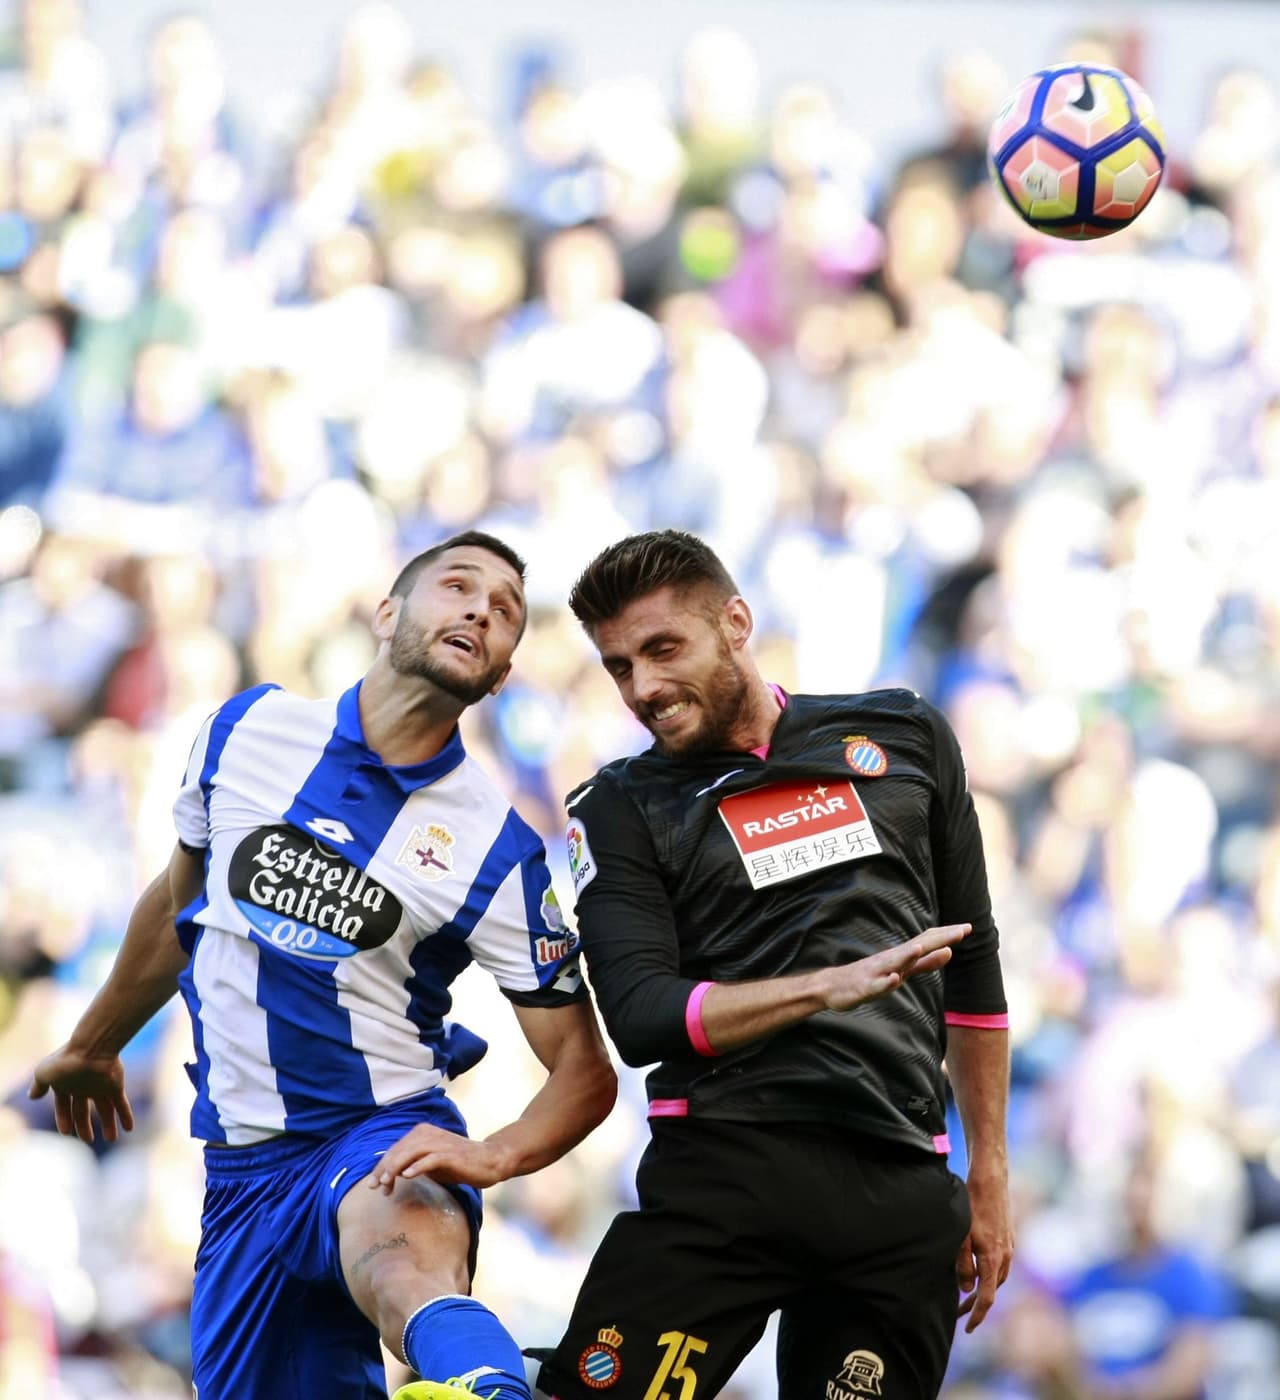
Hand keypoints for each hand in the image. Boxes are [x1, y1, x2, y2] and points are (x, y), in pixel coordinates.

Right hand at [29, 1045, 133, 1143]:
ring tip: (112, 1139)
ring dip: (109, 1125)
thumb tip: (32, 1096)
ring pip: (105, 1110)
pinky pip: (121, 1105)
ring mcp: (100, 1086)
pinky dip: (126, 1116)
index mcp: (66, 1084)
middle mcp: (84, 1086)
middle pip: (84, 1110)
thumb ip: (39, 1086)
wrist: (91, 1048)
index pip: (64, 1106)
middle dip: (85, 1125)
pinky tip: (130, 1129)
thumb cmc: (65, 1061)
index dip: (64, 1119)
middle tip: (89, 1140)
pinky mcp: (115, 1086)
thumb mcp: (44, 1073)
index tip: (66, 1132)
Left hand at [366, 1122, 518, 1194]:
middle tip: (374, 1187)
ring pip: (411, 1152)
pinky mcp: (451, 1154)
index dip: (382, 1166)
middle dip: (384, 1168)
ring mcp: (440, 1142)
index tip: (374, 1185)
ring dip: (396, 1167)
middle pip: (399, 1150)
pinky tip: (407, 1176)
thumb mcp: (431, 1162)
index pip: (395, 1149)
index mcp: (422, 1133)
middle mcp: (429, 1133)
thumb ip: (413, 1163)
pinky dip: (417, 1166)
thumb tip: (390, 1175)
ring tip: (386, 1183)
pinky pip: (430, 1159)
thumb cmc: (459, 1164)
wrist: (489, 1161)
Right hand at [820, 924, 969, 1012]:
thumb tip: (949, 952)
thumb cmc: (870, 977)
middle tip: (962, 931)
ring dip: (909, 955)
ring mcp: (877, 972)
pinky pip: (876, 985)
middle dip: (939, 939)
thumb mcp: (903, 971)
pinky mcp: (864, 987)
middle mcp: (890, 959)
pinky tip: (895, 979)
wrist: (833, 987)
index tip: (968, 927)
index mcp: (901, 956)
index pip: (927, 941)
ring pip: (895, 963)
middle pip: (917, 947)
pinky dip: (886, 982)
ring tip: (924, 947)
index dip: (947, 935)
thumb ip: (925, 963)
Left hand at [956, 1164, 1013, 1331]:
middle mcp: (1005, 1257)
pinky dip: (989, 1274)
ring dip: (983, 1289)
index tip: (968, 1329)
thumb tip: (966, 1289)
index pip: (987, 1298)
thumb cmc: (971, 1205)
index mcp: (992, 1259)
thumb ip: (963, 1265)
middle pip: (993, 1290)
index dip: (977, 1316)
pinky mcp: (1009, 1239)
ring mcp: (1009, 1248)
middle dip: (976, 1305)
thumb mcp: (960, 1236)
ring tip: (965, 1296)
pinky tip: (978, 1271)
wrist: (991, 1179)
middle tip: (958, 1315)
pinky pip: (1000, 1264)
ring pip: (997, 1278)